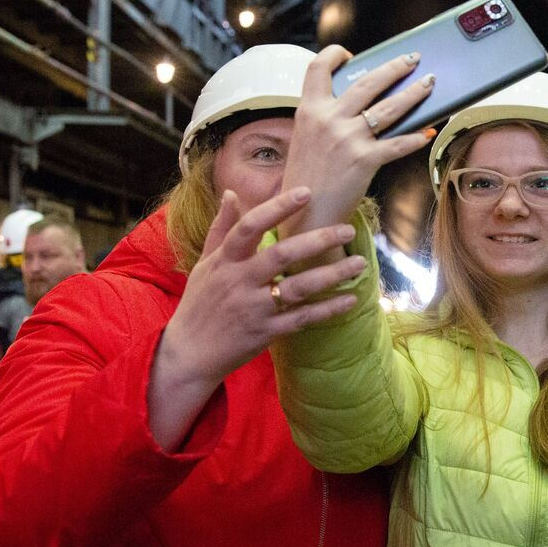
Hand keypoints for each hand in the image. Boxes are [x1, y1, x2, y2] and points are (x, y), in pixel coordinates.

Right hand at [148, 187, 368, 450]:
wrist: (188, 354)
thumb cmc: (199, 303)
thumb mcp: (204, 263)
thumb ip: (221, 228)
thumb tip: (232, 193)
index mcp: (224, 261)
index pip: (250, 226)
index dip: (277, 207)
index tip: (306, 192)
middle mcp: (239, 282)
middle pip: (281, 255)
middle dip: (317, 240)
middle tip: (348, 229)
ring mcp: (253, 309)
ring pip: (297, 288)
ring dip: (331, 275)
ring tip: (359, 264)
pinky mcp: (265, 333)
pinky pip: (301, 319)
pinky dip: (327, 310)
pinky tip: (350, 300)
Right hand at [279, 46, 435, 234]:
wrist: (304, 214)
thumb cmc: (308, 176)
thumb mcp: (306, 138)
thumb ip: (326, 117)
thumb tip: (359, 101)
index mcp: (309, 110)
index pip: (318, 68)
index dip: (334, 54)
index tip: (350, 54)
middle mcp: (328, 119)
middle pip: (368, 81)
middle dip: (395, 66)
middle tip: (413, 59)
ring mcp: (347, 139)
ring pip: (389, 107)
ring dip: (414, 92)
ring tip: (429, 83)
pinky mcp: (364, 160)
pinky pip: (397, 144)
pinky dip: (416, 138)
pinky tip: (428, 132)